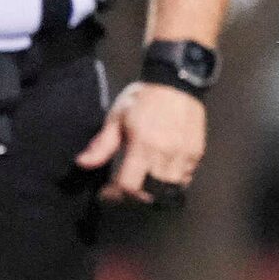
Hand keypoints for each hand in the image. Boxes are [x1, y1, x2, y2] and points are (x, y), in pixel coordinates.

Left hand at [75, 80, 207, 205]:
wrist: (177, 83)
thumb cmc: (143, 99)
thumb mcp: (116, 118)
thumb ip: (102, 144)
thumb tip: (82, 163)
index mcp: (143, 145)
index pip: (129, 185)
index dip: (115, 194)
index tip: (106, 193)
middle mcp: (165, 154)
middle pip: (150, 193)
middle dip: (134, 196)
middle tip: (124, 188)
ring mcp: (184, 155)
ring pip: (170, 189)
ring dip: (155, 191)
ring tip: (144, 183)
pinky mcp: (196, 153)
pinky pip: (185, 178)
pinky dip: (172, 182)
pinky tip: (162, 172)